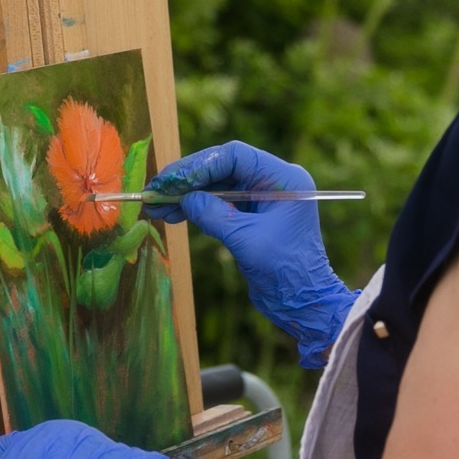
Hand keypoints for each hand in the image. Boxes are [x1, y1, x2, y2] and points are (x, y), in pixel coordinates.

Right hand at [144, 140, 359, 366]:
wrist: (302, 301)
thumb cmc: (285, 271)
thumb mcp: (245, 240)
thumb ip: (213, 215)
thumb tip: (184, 198)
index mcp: (284, 179)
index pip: (235, 156)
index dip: (200, 165)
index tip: (172, 180)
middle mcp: (274, 182)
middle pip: (223, 167)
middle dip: (188, 179)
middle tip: (156, 189)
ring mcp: (262, 198)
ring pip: (216, 185)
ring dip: (186, 194)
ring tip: (156, 205)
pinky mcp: (251, 215)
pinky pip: (218, 202)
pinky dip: (196, 207)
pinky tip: (172, 214)